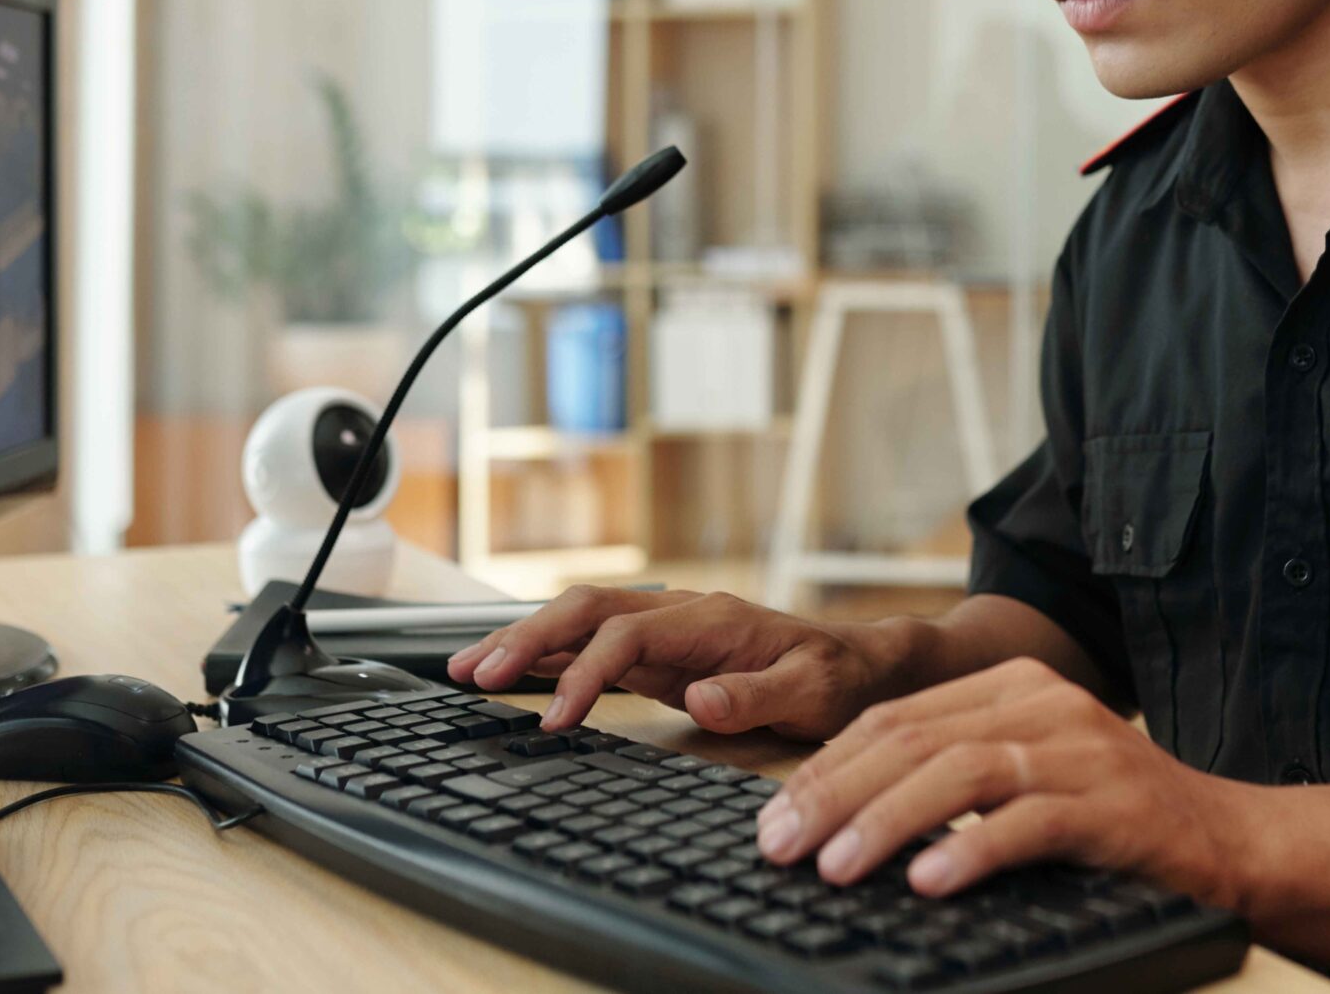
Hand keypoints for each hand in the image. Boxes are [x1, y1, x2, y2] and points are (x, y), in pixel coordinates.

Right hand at [446, 585, 897, 738]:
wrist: (863, 662)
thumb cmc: (841, 676)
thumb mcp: (814, 691)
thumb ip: (756, 694)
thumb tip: (699, 698)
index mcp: (712, 619)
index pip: (628, 636)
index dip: (584, 673)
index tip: (554, 721)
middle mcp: (681, 613)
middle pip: (587, 609)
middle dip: (527, 639)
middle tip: (474, 677)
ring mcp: (668, 627)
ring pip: (581, 619)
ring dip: (523, 640)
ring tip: (465, 669)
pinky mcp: (662, 649)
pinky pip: (592, 641)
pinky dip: (547, 653)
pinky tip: (511, 673)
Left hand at [755, 656, 1257, 907]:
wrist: (1228, 840)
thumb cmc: (1111, 820)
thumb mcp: (1025, 778)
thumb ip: (952, 777)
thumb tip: (840, 818)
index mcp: (1013, 686)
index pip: (896, 715)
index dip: (828, 766)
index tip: (775, 817)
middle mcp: (1043, 703)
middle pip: (914, 739)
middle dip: (836, 794)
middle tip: (782, 846)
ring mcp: (1080, 749)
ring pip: (960, 773)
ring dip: (888, 824)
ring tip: (836, 869)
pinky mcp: (1112, 803)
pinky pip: (1028, 822)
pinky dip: (971, 851)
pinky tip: (929, 882)